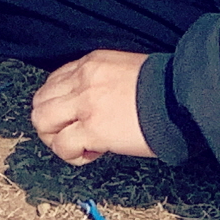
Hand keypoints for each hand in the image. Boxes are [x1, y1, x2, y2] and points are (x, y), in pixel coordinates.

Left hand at [31, 50, 155, 165]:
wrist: (180, 99)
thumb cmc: (162, 89)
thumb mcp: (126, 71)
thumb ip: (102, 81)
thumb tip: (92, 105)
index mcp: (91, 63)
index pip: (53, 82)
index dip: (59, 105)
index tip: (75, 118)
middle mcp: (82, 79)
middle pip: (40, 102)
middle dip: (49, 124)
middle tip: (70, 136)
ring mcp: (85, 103)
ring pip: (42, 122)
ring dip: (55, 139)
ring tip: (78, 146)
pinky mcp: (93, 128)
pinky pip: (62, 145)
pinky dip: (72, 155)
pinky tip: (92, 154)